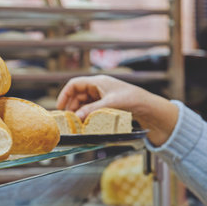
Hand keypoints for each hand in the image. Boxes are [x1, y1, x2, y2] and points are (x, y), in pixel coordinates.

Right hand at [56, 75, 178, 145]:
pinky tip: (86, 122)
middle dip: (72, 107)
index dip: (65, 95)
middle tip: (69, 120)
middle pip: (77, 95)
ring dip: (79, 112)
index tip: (60, 107)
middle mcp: (97, 87)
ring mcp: (101, 95)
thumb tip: (77, 117)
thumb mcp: (110, 104)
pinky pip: (91, 107)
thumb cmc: (131, 99)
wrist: (146, 105)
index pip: (74, 84)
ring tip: (78, 123)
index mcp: (97, 82)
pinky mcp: (105, 103)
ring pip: (83, 103)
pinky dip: (87, 114)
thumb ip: (92, 110)